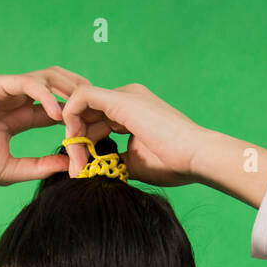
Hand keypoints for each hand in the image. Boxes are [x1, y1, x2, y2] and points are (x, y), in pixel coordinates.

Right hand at [0, 67, 97, 184]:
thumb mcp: (10, 169)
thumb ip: (39, 166)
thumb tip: (70, 167)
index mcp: (18, 116)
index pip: (55, 109)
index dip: (75, 116)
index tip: (94, 131)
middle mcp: (14, 98)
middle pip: (56, 85)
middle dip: (78, 95)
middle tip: (96, 113)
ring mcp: (5, 89)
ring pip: (46, 78)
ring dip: (66, 91)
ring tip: (81, 110)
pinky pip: (27, 83)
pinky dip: (45, 96)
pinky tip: (55, 114)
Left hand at [59, 82, 212, 187]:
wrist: (196, 157)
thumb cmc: (172, 163)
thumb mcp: (133, 163)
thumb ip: (112, 160)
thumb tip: (91, 169)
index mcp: (131, 111)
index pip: (95, 122)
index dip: (83, 145)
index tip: (81, 170)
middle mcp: (127, 98)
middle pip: (86, 114)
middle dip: (75, 143)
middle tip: (76, 171)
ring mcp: (124, 96)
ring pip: (81, 106)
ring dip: (73, 136)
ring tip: (78, 165)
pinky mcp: (121, 99)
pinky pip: (81, 96)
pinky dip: (70, 116)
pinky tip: (72, 140)